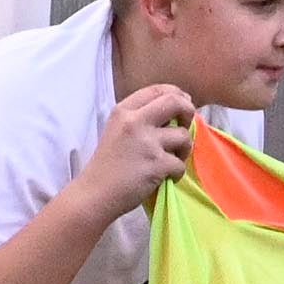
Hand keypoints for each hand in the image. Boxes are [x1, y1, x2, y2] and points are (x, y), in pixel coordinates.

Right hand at [83, 81, 197, 215]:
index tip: (182, 106)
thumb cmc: (107, 165)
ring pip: (183, 135)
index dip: (176, 95)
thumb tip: (177, 111)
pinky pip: (180, 164)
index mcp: (123, 111)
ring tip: (172, 160)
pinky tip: (165, 178)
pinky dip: (177, 173)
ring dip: (184, 149)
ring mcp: (146, 142)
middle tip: (184, 127)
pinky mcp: (156, 164)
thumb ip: (140, 118)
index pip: (157, 90)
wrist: (94, 194)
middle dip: (188, 113)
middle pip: (176, 102)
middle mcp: (134, 121)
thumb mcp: (117, 130)